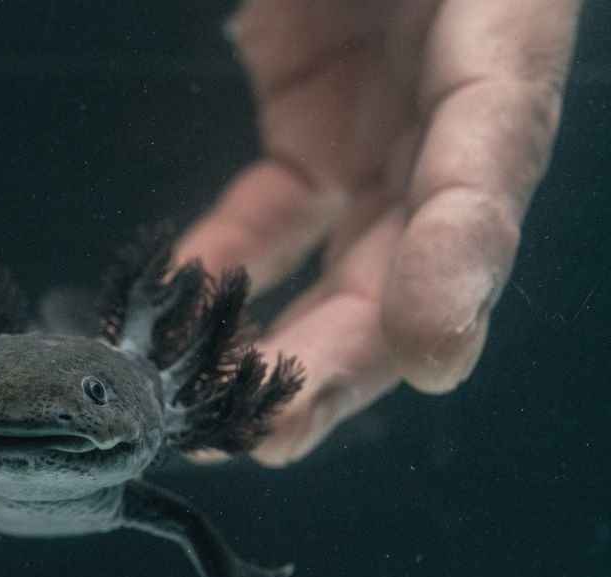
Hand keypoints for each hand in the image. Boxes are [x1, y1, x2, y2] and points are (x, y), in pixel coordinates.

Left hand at [175, 0, 581, 463]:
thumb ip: (379, 7)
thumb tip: (346, 51)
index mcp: (500, 18)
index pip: (495, 142)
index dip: (466, 250)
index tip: (435, 352)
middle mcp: (451, 93)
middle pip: (420, 243)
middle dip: (354, 348)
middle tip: (276, 431)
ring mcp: (386, 119)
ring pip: (354, 257)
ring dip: (294, 343)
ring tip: (226, 424)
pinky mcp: (320, 128)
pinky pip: (278, 216)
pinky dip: (232, 266)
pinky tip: (180, 313)